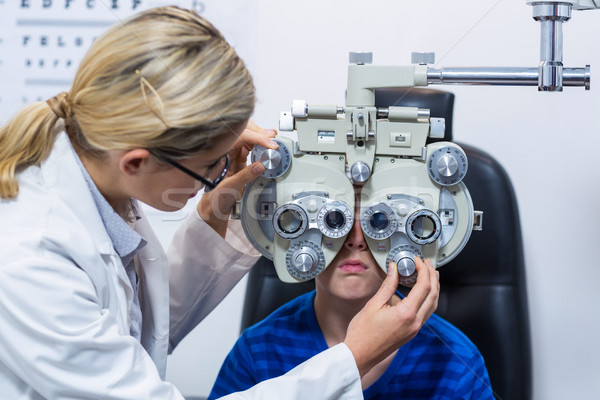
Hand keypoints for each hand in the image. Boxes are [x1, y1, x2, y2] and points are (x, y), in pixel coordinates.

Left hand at [197, 120, 276, 236]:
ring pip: (247, 142)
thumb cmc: (213, 201)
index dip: (256, 137)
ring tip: (271, 143)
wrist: (211, 212)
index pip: (239, 137)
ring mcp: (231, 159)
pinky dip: (259, 150)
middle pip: (243, 134)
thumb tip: (260, 166)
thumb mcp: (228, 189)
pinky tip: (265, 150)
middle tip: (272, 138)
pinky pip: (249, 152)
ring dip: (260, 141)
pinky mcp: (238, 165)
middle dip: (258, 133)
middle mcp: (225, 154)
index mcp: (219, 155)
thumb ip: (245, 176)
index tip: (269, 143)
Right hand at [344, 257, 438, 376]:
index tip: (418, 261)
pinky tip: (421, 293)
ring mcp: (415, 329)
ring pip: (433, 305)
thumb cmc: (362, 333)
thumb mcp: (373, 304)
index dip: (423, 270)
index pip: (423, 286)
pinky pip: (426, 313)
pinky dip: (428, 299)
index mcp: (406, 314)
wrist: (360, 355)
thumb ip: (387, 285)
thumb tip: (394, 269)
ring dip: (433, 288)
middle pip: (433, 295)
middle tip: (427, 264)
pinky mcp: (412, 332)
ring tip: (429, 275)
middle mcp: (415, 322)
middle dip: (432, 277)